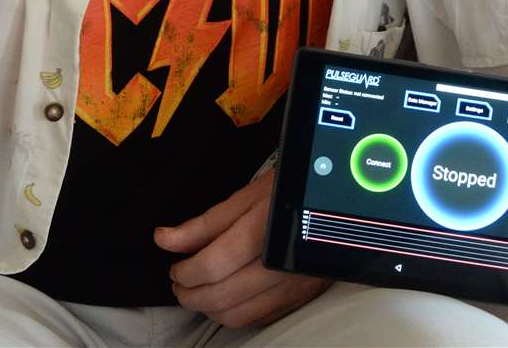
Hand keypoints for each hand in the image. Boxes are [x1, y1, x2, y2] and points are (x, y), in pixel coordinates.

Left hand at [158, 170, 330, 326]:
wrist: (344, 200)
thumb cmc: (294, 189)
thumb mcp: (249, 196)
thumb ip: (205, 223)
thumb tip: (164, 239)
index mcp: (266, 231)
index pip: (212, 266)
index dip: (185, 271)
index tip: (175, 266)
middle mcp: (282, 265)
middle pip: (221, 296)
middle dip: (189, 294)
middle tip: (179, 281)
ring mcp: (294, 285)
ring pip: (237, 315)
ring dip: (209, 308)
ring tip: (198, 290)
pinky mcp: (301, 298)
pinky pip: (258, 318)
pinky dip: (234, 313)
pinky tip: (226, 298)